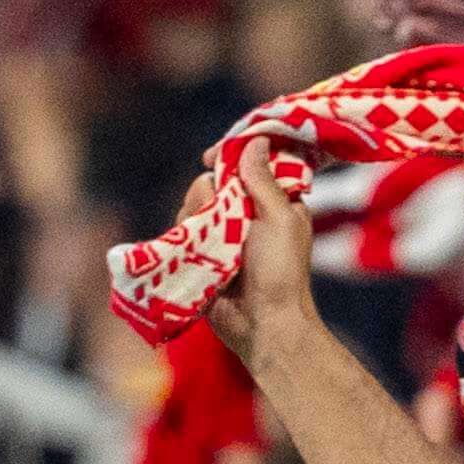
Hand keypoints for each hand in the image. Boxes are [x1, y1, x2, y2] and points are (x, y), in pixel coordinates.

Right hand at [199, 146, 321, 364]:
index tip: (212, 158)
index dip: (230, 155)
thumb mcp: (279, 219)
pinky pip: (182, 232)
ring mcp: (222, 236)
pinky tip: (193, 252)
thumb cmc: (282, 272)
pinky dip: (184, 238)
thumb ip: (263, 180)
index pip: (247, 164)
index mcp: (274, 201)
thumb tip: (255, 140)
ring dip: (196, 218)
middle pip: (212, 182)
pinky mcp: (202, 255)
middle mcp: (246, 214)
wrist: (264, 324)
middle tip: (221, 215)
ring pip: (193, 205)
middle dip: (209, 194)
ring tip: (211, 243)